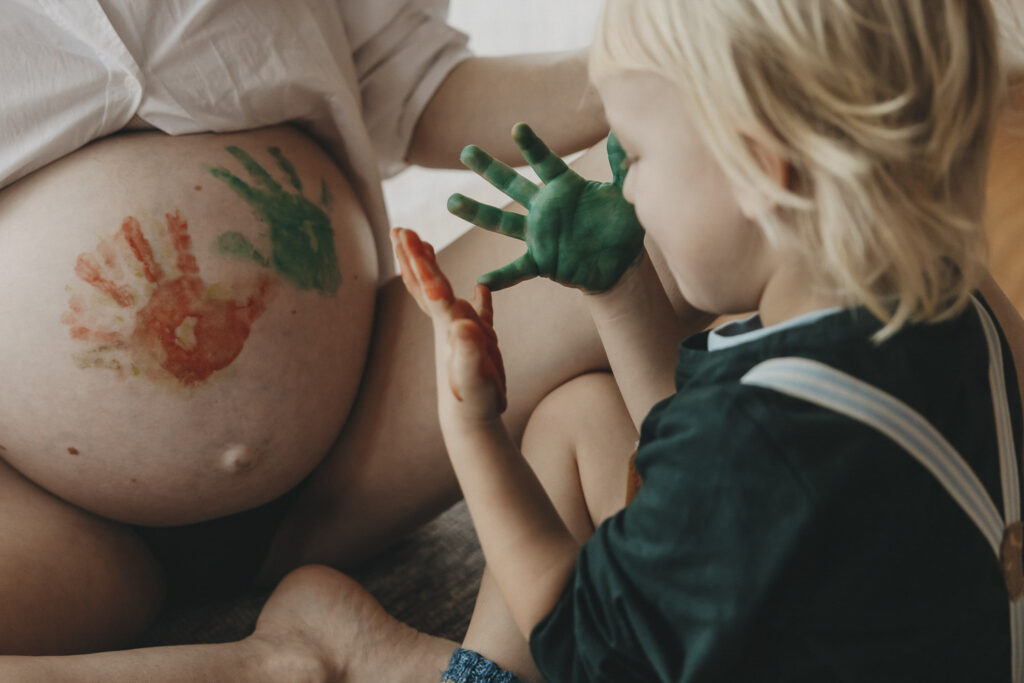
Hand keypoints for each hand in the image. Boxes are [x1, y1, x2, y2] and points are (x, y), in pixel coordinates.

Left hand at [392, 228, 506, 419]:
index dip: (419, 258)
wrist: (471, 424)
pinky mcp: (478, 345)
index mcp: (448, 326)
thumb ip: (468, 351)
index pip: (432, 285)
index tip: (405, 232)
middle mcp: (449, 324)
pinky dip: (480, 299)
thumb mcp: (473, 376)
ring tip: (425, 246)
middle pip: (426, 283)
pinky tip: (482, 287)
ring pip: (443, 292)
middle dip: (413, 255)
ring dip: (433, 268)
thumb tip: (463, 326)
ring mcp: (461, 334)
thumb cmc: (473, 402)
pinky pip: (479, 315)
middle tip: (399, 228)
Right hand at [447, 123, 643, 292]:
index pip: (545, 163)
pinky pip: (517, 269)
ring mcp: (539, 234)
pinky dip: (501, 277)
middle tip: (466, 151)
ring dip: (478, 212)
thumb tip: (624, 130)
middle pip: (513, 184)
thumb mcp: (625, 194)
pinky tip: (481, 282)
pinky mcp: (542, 261)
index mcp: (565, 187)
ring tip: (452, 201)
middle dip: (489, 168)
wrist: (622, 264)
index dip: (532, 148)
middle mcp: (546, 208)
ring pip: (503, 222)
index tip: (517, 128)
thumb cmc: (623, 225)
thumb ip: (621, 164)